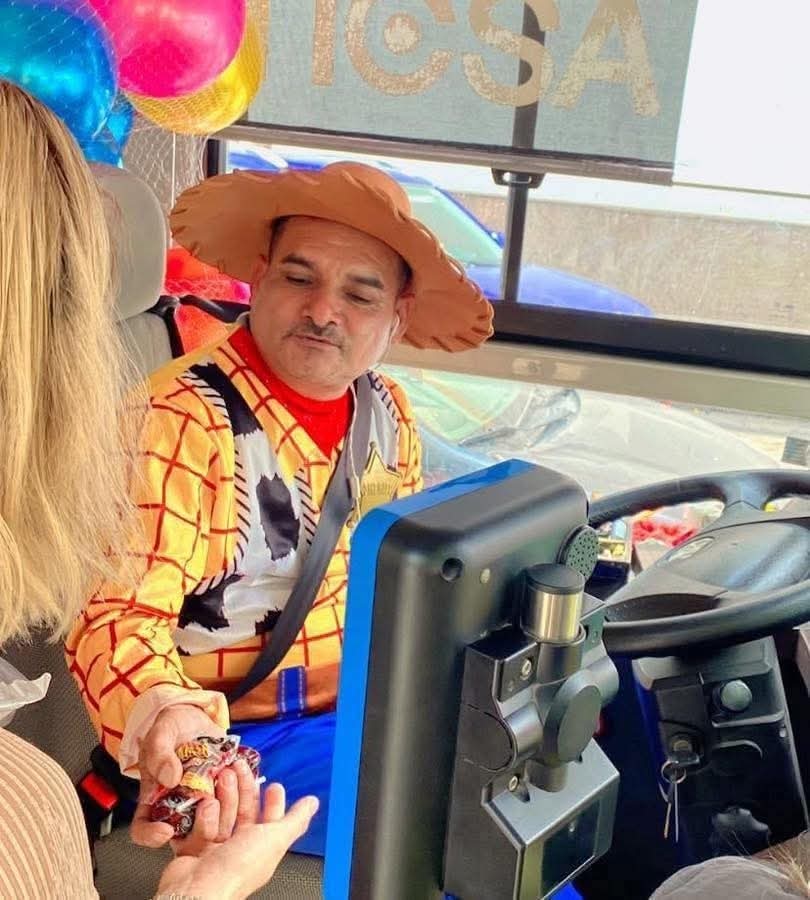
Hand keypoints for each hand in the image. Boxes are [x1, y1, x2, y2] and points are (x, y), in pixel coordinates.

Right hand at [131, 703, 225, 848]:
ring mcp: (203, 800)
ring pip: (216, 819)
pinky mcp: (224, 791)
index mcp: (154, 797)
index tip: (166, 831)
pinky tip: (239, 767)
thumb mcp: (161, 734)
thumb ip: (160, 752)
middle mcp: (178, 805)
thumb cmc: (171, 728)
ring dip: (226, 802)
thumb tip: (170, 778)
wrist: (196, 718)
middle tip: (209, 799)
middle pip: (187, 831)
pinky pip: (235, 800)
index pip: (144, 829)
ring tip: (226, 772)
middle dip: (202, 821)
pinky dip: (241, 787)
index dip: (151, 836)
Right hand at [155, 783, 317, 899]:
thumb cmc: (238, 868)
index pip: (270, 821)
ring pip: (221, 815)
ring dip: (223, 795)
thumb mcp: (276, 838)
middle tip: (238, 767)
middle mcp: (239, 851)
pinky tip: (204, 803)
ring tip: (221, 776)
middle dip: (243, 788)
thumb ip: (295, 819)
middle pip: (243, 813)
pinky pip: (199, 827)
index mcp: (262, 849)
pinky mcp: (192, 851)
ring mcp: (215, 851)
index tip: (272, 783)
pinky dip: (202, 814)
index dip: (272, 801)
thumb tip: (312, 804)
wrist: (197, 890)